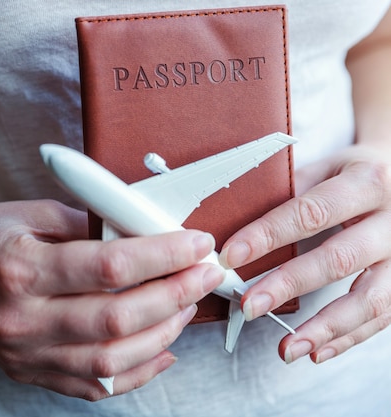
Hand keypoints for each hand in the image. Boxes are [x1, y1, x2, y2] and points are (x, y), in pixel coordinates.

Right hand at [0, 199, 224, 399]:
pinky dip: (135, 373)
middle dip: (175, 295)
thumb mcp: (30, 213)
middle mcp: (20, 318)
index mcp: (18, 268)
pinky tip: (161, 350)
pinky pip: (92, 387)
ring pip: (111, 359)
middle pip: (116, 318)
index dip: (163, 255)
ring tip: (187, 307)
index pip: (109, 266)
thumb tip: (146, 233)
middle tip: (205, 275)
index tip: (196, 243)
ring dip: (162, 334)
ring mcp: (22, 354)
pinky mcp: (26, 372)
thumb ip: (89, 223)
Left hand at [219, 144, 390, 364]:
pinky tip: (316, 351)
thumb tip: (233, 221)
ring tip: (286, 348)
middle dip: (288, 285)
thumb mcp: (327, 168)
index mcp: (365, 182)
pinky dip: (347, 338)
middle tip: (249, 306)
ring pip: (369, 299)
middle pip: (337, 259)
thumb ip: (290, 193)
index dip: (268, 235)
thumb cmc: (355, 175)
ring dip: (323, 328)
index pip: (310, 212)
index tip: (231, 256)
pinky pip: (382, 317)